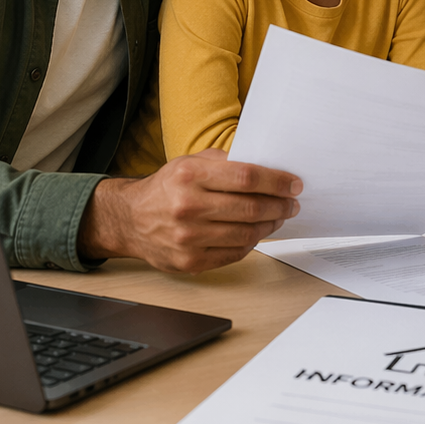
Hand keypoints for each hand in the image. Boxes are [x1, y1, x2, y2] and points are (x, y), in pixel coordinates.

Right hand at [78, 149, 301, 273]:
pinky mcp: (190, 261)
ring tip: (278, 217)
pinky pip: (234, 253)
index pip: (246, 178)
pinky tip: (257, 232)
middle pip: (250, 208)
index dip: (276, 182)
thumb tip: (268, 166)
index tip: (294, 185)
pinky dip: (251, 242)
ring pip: (246, 233)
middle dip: (280, 205)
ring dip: (270, 225)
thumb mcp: (191, 162)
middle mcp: (187, 207)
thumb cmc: (167, 187)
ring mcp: (188, 238)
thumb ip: (226, 162)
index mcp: (190, 176)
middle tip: (292, 203)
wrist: (130, 219)